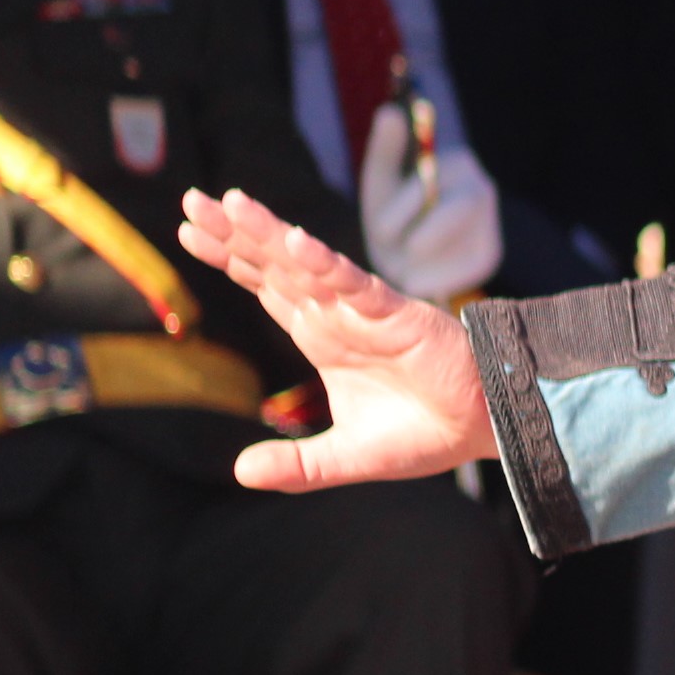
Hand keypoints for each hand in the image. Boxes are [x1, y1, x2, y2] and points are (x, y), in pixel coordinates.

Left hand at [176, 186, 496, 490]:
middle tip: (191, 201)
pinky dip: (326, 263)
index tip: (188, 232)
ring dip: (269, 234)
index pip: (265, 286)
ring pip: (306, 265)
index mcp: (322, 336)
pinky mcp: (396, 315)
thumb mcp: (348, 458)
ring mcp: (363, 311)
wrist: (486, 428)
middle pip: (274, 265)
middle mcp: (335, 315)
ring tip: (231, 204)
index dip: (230, 258)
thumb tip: (239, 473)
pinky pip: (356, 284)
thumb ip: (297, 465)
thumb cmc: (426, 432)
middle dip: (232, 234)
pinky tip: (298, 241)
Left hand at [355, 107, 504, 300]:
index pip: (430, 184)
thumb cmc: (392, 219)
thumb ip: (385, 150)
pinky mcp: (490, 255)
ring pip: (459, 246)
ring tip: (405, 269)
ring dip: (424, 264)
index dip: (401, 212)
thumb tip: (389, 112)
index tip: (380, 234)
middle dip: (419, 240)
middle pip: (456, 212)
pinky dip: (435, 280)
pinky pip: (465, 272)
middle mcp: (482, 187)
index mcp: (456, 161)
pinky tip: (420, 280)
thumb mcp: (381, 185)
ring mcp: (491, 223)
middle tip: (395, 260)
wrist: (405, 260)